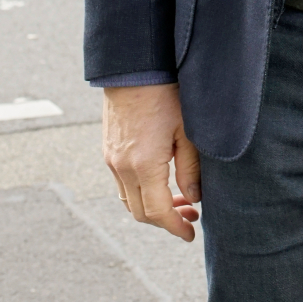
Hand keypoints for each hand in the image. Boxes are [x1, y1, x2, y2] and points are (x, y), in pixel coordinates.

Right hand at [102, 83, 200, 241]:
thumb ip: (190, 168)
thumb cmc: (166, 93)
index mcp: (143, 165)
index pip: (158, 212)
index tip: (190, 234)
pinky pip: (122, 184)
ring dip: (152, 208)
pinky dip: (140, 193)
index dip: (175, 227)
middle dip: (166, 221)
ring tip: (179, 200)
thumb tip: (194, 197)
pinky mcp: (108, 151)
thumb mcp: (187, 130)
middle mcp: (122, 167)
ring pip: (129, 200)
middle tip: (190, 217)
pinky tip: (159, 182)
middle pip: (141, 213)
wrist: (135, 67)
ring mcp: (112, 160)